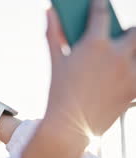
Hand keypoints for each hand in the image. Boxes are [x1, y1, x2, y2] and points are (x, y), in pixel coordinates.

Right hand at [23, 0, 135, 157]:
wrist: (69, 127)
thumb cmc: (59, 93)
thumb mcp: (56, 61)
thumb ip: (54, 33)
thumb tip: (49, 11)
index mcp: (94, 44)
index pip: (101, 13)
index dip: (100, 4)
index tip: (100, 2)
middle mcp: (117, 55)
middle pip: (135, 30)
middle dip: (130, 30)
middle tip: (123, 33)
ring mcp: (130, 73)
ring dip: (134, 51)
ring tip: (126, 55)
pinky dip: (134, 74)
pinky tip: (126, 76)